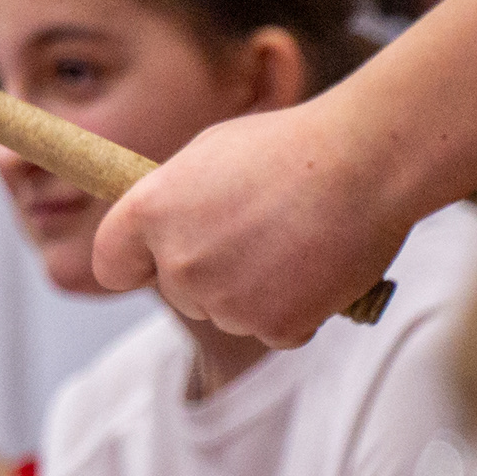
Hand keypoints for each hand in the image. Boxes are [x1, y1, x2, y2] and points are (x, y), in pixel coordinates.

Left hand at [90, 98, 408, 349]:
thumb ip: (175, 201)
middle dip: (209, 271)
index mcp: (150, 212)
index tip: (156, 257)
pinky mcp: (274, 327)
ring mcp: (225, 301)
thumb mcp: (208, 156)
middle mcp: (178, 263)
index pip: (112, 263)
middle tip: (258, 231)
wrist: (364, 163)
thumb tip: (166, 231)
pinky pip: (275, 329)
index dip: (136, 261)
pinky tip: (317, 266)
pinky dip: (297, 309)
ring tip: (295, 240)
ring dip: (255, 291)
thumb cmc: (291, 146)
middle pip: (178, 291)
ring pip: (227, 311)